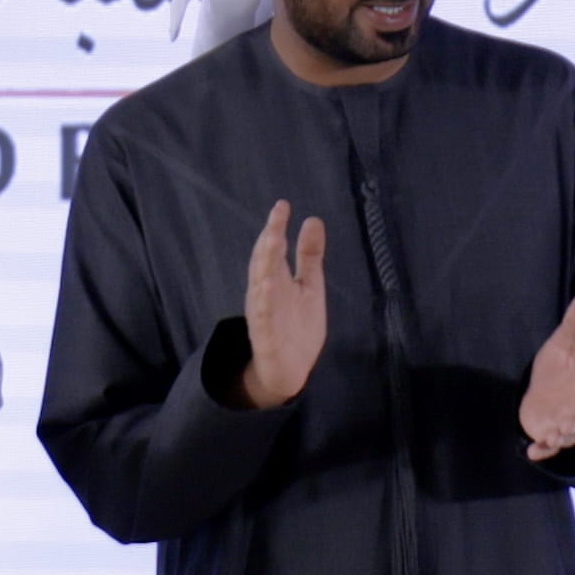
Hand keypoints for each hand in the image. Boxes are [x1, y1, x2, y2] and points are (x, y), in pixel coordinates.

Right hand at [228, 202, 330, 407]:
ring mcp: (264, 314)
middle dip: (269, 240)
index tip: (283, 205)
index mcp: (275, 279)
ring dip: (264, 264)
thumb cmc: (297, 324)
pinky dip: (264, 300)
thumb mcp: (309, 285)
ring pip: (261, 286)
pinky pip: (263, 316)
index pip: (273, 248)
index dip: (276, 227)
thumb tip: (313, 219)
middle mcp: (266, 293)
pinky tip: (268, 284)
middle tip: (276, 218)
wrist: (291, 369)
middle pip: (265, 262)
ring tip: (271, 241)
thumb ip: (309, 255)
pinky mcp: (266, 336)